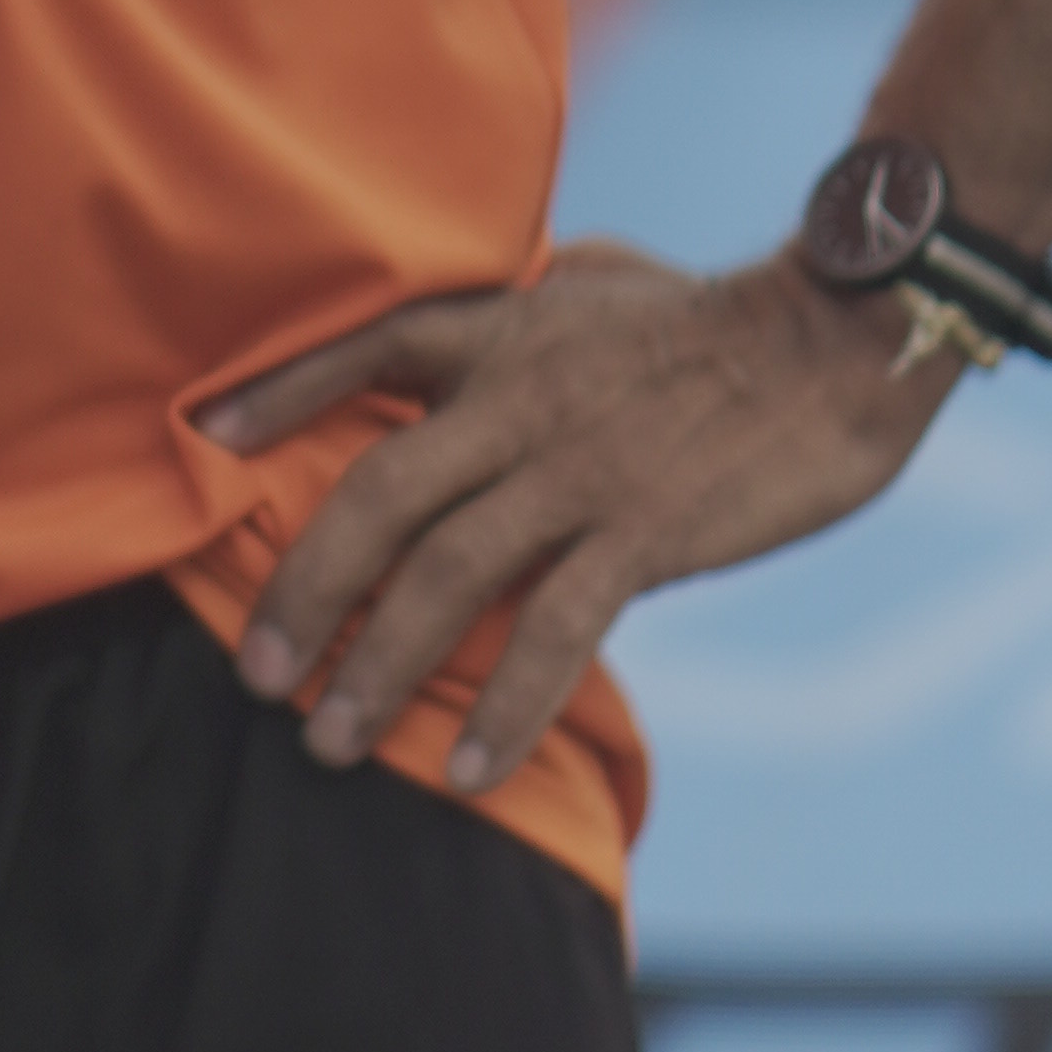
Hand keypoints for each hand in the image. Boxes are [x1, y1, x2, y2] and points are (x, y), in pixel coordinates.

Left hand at [200, 239, 948, 797]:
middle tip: (257, 673)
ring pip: (446, 575)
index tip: (203, 434)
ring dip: (380, 667)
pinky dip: (504, 704)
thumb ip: (527, 315)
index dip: (281, 389)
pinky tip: (468, 768)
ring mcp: (579, 468)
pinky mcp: (646, 532)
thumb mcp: (599, 283)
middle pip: (377, 494)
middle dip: (306, 589)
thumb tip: (491, 330)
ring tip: (330, 742)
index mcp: (504, 331)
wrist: (848, 331)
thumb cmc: (724, 312)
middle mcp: (521, 399)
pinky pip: (556, 630)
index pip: (368, 345)